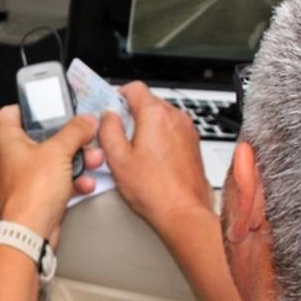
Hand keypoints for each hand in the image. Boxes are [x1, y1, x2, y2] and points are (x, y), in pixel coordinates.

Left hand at [0, 105, 103, 241]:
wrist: (31, 231)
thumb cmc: (32, 193)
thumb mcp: (59, 151)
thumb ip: (75, 131)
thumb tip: (85, 120)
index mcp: (9, 140)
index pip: (11, 112)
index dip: (30, 106)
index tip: (50, 105)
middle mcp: (14, 158)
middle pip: (42, 136)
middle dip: (68, 137)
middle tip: (83, 135)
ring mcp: (26, 177)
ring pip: (54, 160)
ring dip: (76, 159)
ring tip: (92, 159)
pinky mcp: (39, 195)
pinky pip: (59, 181)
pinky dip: (74, 180)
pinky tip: (85, 182)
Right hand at [98, 82, 213, 234]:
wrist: (184, 213)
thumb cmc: (155, 191)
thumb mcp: (118, 159)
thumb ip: (108, 130)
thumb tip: (107, 117)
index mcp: (156, 115)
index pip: (134, 88)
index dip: (118, 95)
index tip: (110, 109)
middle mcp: (176, 118)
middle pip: (148, 102)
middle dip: (131, 115)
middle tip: (118, 135)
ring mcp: (187, 131)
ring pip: (161, 117)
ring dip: (146, 127)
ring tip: (134, 151)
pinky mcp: (193, 145)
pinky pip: (172, 132)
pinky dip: (160, 138)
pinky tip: (150, 159)